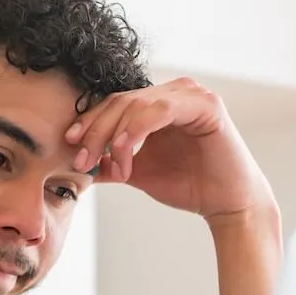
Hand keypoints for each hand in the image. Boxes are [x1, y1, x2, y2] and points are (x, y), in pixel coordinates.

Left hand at [64, 77, 275, 221]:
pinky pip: (160, 111)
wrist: (226, 204)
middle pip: (120, 101)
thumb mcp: (138, 171)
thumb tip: (77, 163)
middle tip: (81, 160)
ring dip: (113, 135)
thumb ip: (110, 161)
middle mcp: (175, 90)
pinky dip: (136, 130)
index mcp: (159, 101)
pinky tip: (123, 151)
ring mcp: (192, 94)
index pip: (114, 103)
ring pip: (136, 104)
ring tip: (105, 164)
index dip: (89, 122)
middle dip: (95, 131)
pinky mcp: (206, 105)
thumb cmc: (188, 185)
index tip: (70, 145)